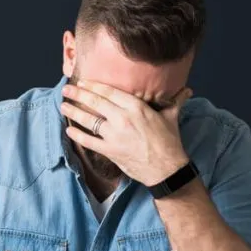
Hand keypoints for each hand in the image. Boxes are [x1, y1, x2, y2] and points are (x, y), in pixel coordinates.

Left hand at [61, 80, 192, 185]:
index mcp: (137, 107)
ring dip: (73, 112)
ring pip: (89, 120)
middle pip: (96, 102)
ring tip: (63, 105)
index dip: (94, 85)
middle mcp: (123, 118)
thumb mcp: (171, 117)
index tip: (83, 81)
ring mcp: (115, 135)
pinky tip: (68, 129)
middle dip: (78, 94)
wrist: (167, 169)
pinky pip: (89, 141)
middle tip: (67, 89)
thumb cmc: (170, 142)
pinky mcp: (111, 151)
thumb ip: (175, 100)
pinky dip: (77, 135)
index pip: (110, 92)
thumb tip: (187, 90)